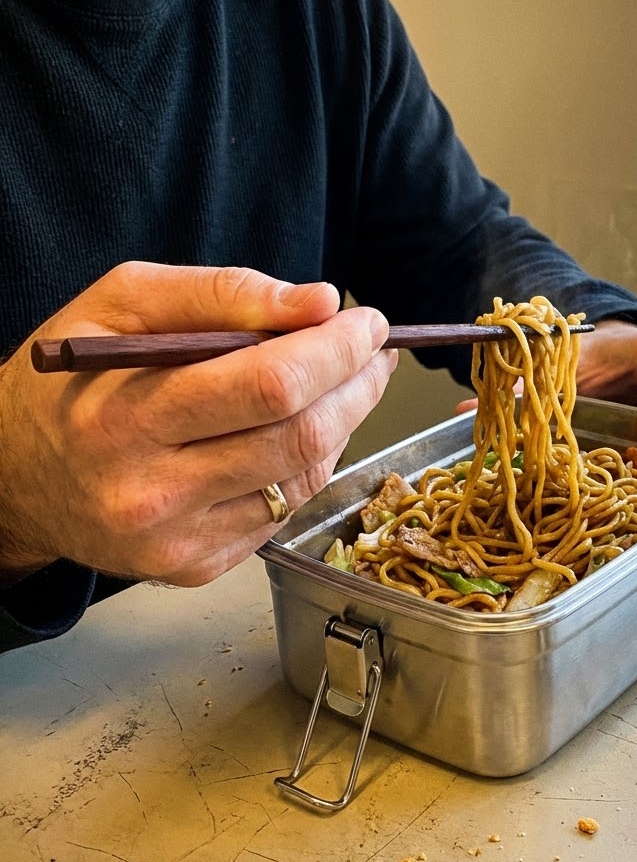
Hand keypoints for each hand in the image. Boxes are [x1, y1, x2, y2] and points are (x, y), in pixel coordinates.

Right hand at [0, 262, 397, 585]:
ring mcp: (178, 541)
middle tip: (376, 353)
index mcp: (125, 418)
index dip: (335, 351)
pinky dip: (310, 464)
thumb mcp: (119, 304)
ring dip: (346, 423)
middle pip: (300, 438)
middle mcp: (152, 493)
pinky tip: (306, 430)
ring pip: (304, 478)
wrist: (15, 478)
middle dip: (358, 386)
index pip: (269, 386)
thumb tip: (316, 302)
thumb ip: (220, 293)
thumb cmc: (70, 380)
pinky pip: (284, 511)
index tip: (367, 323)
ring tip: (352, 383)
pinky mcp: (197, 567)